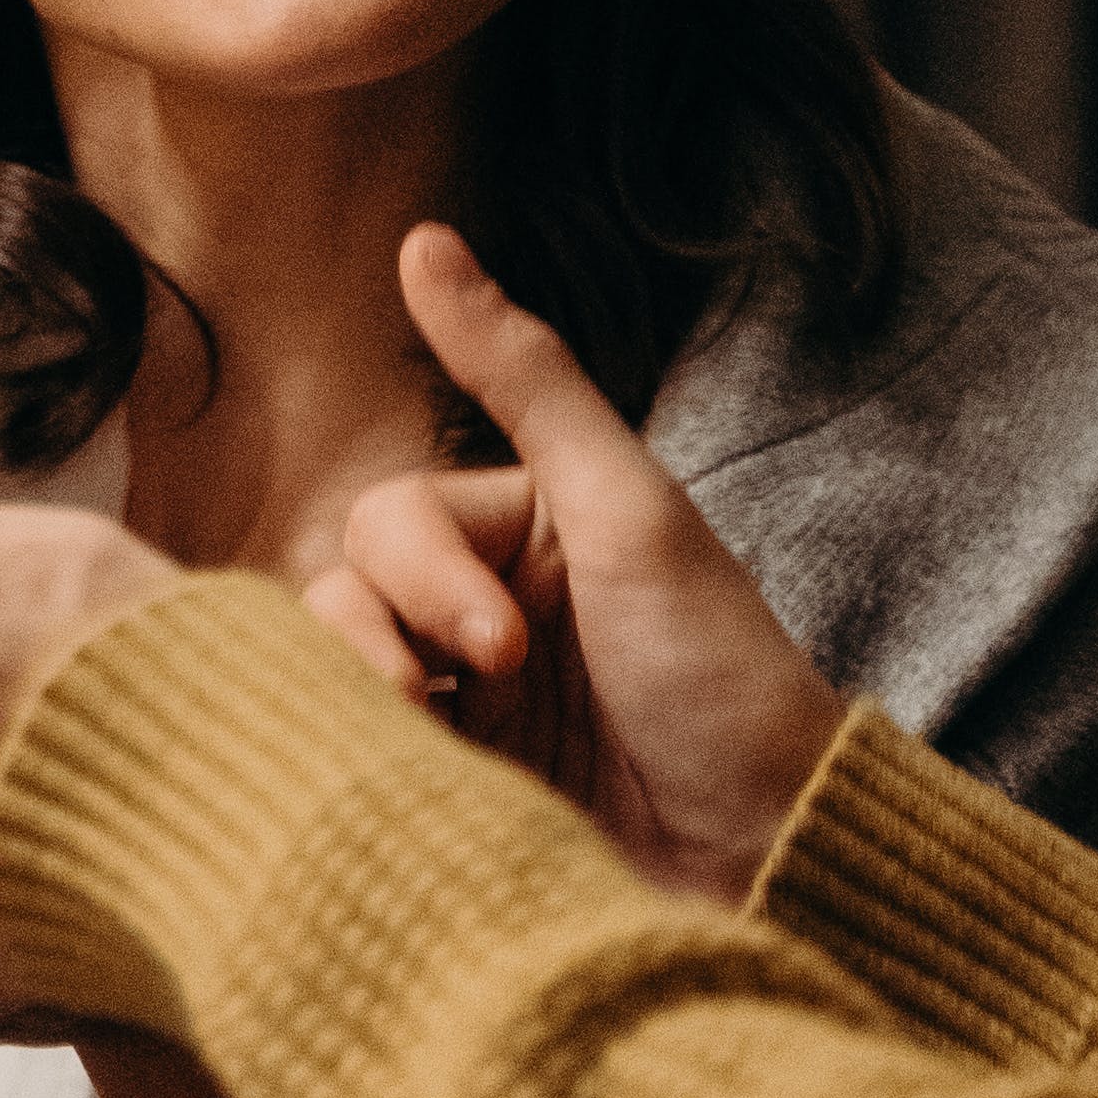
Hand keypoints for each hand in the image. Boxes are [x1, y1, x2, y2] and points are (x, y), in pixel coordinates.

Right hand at [304, 227, 849, 901]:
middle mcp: (483, 610)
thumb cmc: (717, 679)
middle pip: (345, 587)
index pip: (394, 522)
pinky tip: (410, 796)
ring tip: (433, 761)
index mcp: (525, 533)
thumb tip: (422, 237)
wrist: (765, 860)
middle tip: (480, 696)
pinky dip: (363, 764)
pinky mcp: (453, 796)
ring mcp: (463, 708)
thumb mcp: (628, 507)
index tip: (509, 647)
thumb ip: (523, 376)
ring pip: (332, 672)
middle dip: (389, 639)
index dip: (428, 579)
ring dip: (363, 705)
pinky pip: (355, 755)